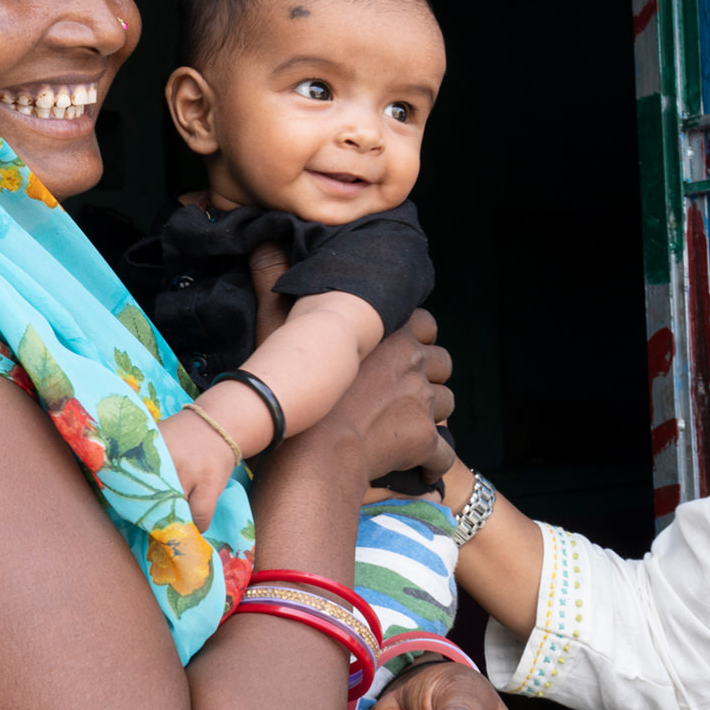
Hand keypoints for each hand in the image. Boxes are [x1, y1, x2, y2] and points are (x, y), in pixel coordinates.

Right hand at [249, 244, 453, 484]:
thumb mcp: (278, 328)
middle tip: (404, 393)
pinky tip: (422, 468)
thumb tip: (263, 241)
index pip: (426, 323)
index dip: (417, 338)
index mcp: (390, 331)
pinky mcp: (425, 437)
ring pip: (446, 404)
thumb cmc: (291, 388)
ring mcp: (422, 400)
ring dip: (432, 415)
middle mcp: (413, 361)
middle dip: (429, 377)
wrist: (309, 452)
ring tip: (407, 428)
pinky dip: (435, 460)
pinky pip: (444, 451)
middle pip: (442, 363)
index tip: (400, 352)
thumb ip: (273, 281)